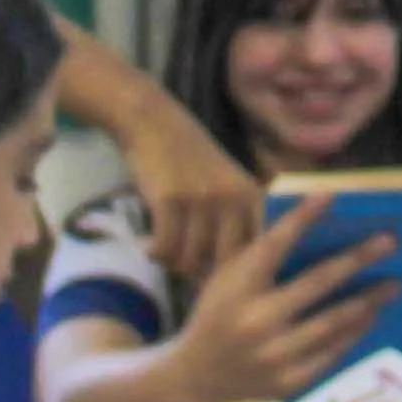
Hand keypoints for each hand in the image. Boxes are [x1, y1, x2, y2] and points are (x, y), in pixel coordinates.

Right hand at [116, 102, 267, 287]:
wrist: (153, 123)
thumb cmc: (189, 158)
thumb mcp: (226, 182)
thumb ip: (234, 219)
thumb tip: (226, 273)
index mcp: (251, 196)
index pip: (254, 252)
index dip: (234, 273)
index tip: (216, 279)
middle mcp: (232, 199)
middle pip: (222, 264)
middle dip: (202, 275)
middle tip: (184, 270)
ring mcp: (201, 199)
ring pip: (190, 259)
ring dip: (173, 263)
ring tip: (164, 254)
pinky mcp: (170, 200)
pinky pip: (165, 248)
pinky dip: (155, 253)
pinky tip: (147, 247)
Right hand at [168, 195, 395, 401]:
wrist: (194, 381)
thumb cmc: (217, 318)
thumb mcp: (225, 282)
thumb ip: (259, 258)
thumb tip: (311, 224)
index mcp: (237, 288)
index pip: (274, 244)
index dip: (303, 218)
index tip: (331, 194)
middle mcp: (256, 320)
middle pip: (317, 282)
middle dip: (358, 258)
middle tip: (391, 242)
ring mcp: (275, 354)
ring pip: (334, 320)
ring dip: (369, 299)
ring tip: (395, 282)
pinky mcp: (290, 380)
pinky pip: (333, 351)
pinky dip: (356, 330)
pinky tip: (372, 314)